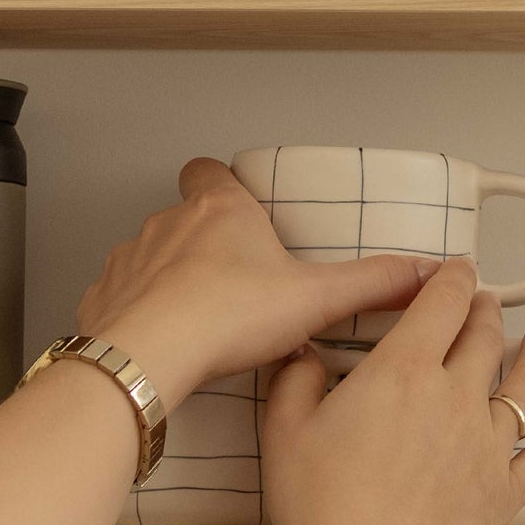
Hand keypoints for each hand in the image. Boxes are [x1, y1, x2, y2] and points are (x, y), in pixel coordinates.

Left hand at [77, 158, 438, 407]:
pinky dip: (138, 315)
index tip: (239, 206)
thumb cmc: (228, 315)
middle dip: (204, 243)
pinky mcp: (101, 298)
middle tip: (236, 282)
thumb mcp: (314, 298)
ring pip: (150, 259)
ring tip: (199, 322)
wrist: (149, 354)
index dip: (220, 183)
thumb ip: (372, 284)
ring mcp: (128, 259)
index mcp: (219, 209)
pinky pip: (120, 298)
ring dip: (169, 280)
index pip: (208, 170)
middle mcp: (167, 224)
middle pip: (183, 218)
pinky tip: (161, 345)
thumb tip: (423, 274)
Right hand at [261, 259, 524, 524]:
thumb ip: (297, 381)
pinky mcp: (503, 490)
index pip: (441, 304)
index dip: (453, 278)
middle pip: (485, 337)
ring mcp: (486, 444)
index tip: (459, 269)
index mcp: (402, 371)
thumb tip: (305, 356)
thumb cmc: (321, 504)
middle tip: (487, 301)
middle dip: (488, 310)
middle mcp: (453, 397)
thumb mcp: (285, 430)